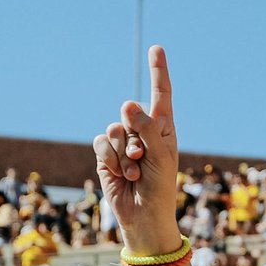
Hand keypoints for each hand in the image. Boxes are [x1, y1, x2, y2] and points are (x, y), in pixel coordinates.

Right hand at [93, 46, 180, 254]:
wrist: (144, 216)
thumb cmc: (160, 188)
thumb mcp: (160, 156)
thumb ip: (146, 128)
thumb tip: (126, 103)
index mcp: (163, 129)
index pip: (161, 96)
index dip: (158, 72)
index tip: (156, 49)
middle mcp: (142, 131)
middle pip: (130, 114)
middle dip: (136, 137)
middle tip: (144, 160)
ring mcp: (123, 142)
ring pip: (114, 129)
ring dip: (124, 153)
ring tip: (134, 172)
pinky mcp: (106, 154)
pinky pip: (101, 143)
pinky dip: (110, 159)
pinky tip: (121, 175)